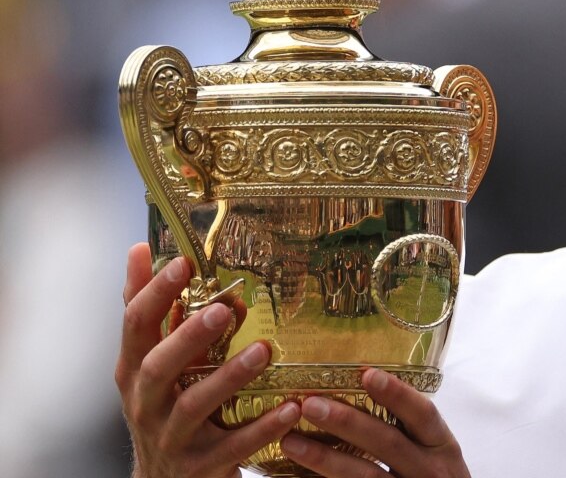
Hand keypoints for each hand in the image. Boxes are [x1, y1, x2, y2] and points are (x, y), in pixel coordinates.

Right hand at [116, 243, 299, 477]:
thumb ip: (149, 310)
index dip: (155, 292)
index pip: (136, 325)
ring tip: (264, 352)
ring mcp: (171, 437)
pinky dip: (261, 428)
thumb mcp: (148, 361)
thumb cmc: (163, 406)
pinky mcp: (200, 465)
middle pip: (159, 367)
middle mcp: (145, 403)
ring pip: (194, 406)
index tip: (183, 262)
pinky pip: (232, 447)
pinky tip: (290, 409)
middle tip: (226, 309)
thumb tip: (139, 250)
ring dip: (229, 377)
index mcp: (133, 370)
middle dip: (189, 337)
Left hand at [281, 369, 469, 476]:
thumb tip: (361, 382)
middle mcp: (429, 470)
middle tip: (311, 404)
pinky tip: (301, 473)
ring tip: (291, 441)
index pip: (423, 415)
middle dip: (348, 422)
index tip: (368, 374)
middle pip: (388, 443)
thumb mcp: (433, 452)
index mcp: (442, 446)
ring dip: (326, 458)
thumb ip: (407, 428)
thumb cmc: (432, 476)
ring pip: (366, 475)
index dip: (397, 394)